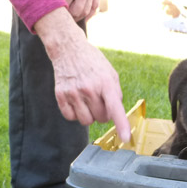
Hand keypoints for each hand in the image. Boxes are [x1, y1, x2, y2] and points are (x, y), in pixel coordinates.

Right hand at [35, 8, 130, 141]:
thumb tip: (116, 113)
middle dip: (103, 113)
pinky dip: (75, 114)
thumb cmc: (92, 62)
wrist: (68, 49)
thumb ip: (115, 93)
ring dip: (89, 115)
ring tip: (87, 100)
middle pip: (101, 118)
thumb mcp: (110, 73)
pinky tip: (76, 101)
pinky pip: (71, 118)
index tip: (125, 138)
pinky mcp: (61, 96)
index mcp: (105, 83)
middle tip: (98, 100)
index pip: (115, 108)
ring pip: (86, 121)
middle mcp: (89, 89)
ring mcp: (74, 93)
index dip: (121, 125)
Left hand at [49, 0, 104, 21]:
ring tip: (70, 19)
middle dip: (68, 17)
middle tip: (60, 18)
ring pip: (86, 12)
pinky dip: (89, 14)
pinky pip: (95, 7)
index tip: (51, 13)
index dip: (57, 10)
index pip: (64, 5)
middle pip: (76, 12)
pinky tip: (83, 17)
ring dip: (78, 17)